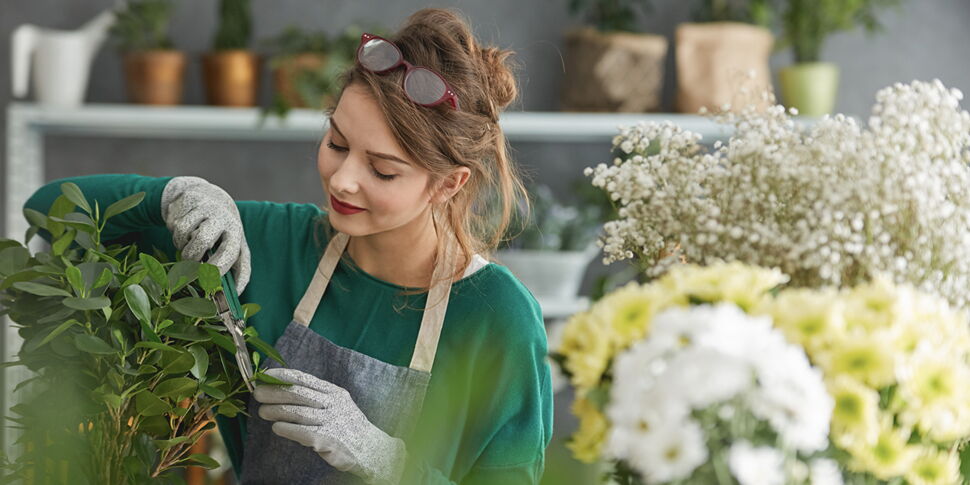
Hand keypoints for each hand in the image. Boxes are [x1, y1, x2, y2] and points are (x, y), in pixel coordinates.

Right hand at [160, 176, 250, 293]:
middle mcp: (223, 217)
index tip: (205, 280)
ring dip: (181, 245)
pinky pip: (174, 222)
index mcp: (236, 232)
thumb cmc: (223, 232)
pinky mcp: (189, 198)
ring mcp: (206, 206)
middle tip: (189, 262)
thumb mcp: (236, 247)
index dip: (215, 270)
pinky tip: (183, 230)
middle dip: (191, 257)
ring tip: (187, 245)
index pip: (229, 254)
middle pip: (201, 241)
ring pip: (183, 232)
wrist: (210, 197)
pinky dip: (174, 232)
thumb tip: (236, 296)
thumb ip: (238, 271)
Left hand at [253, 368, 406, 484]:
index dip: (283, 376)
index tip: (265, 375)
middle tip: (257, 393)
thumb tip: (284, 390)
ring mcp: (332, 422)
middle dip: (275, 392)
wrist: (372, 449)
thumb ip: (316, 397)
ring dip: (277, 411)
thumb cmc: (348, 426)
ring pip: (299, 413)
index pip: (304, 379)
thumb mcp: (337, 405)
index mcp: (334, 392)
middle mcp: (333, 404)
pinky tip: (277, 428)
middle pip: (299, 394)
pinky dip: (288, 429)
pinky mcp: (329, 440)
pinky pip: (304, 433)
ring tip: (262, 412)